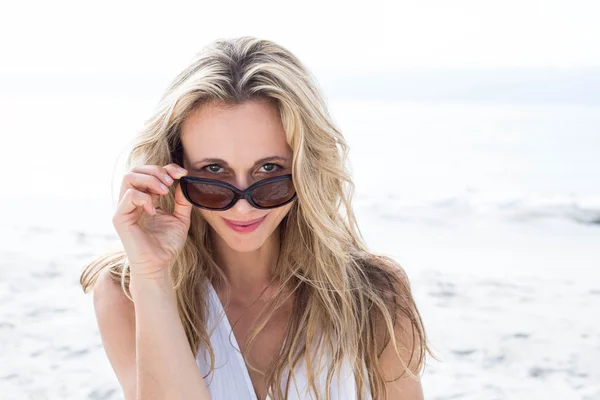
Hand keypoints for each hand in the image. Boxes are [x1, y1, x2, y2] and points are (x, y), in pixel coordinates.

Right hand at [112, 163, 191, 280]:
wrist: (158, 265)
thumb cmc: (167, 244)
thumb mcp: (180, 219)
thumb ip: (182, 202)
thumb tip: (184, 184)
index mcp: (146, 198)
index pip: (150, 173)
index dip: (166, 168)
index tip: (182, 173)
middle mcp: (133, 201)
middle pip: (136, 170)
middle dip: (156, 171)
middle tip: (171, 182)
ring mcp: (125, 208)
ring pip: (128, 177)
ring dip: (149, 179)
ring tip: (164, 191)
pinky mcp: (120, 218)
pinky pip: (128, 196)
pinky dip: (144, 197)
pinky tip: (154, 209)